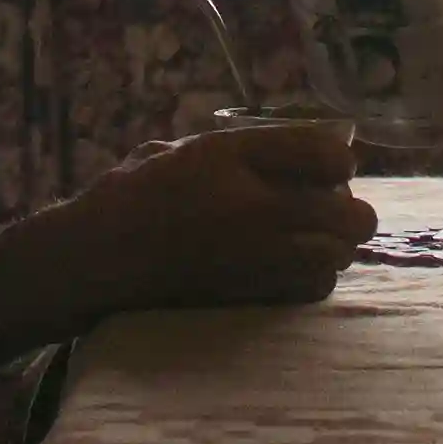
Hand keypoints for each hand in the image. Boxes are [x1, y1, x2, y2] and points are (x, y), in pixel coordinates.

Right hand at [53, 120, 375, 319]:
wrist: (92, 259)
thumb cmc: (126, 197)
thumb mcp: (174, 150)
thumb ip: (233, 150)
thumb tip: (290, 151)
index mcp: (230, 156)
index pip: (324, 151)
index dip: (338, 159)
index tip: (330, 166)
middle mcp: (252, 204)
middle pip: (346, 209)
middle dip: (349, 209)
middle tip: (335, 210)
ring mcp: (254, 255)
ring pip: (338, 252)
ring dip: (335, 245)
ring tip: (314, 241)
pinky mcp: (249, 293)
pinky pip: (314, 287)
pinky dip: (315, 278)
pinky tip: (296, 270)